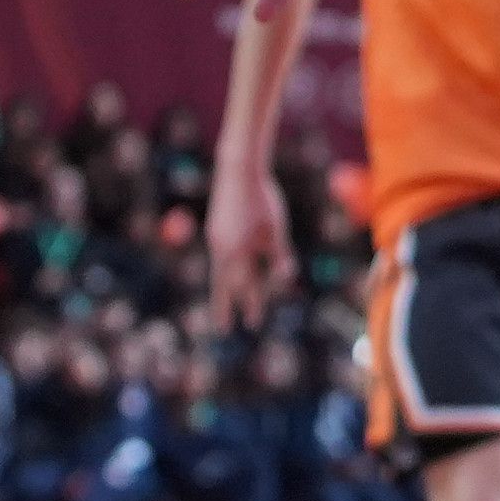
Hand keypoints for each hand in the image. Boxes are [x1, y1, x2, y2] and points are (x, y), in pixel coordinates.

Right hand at [205, 166, 287, 321]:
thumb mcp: (275, 227)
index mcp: (238, 250)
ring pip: (219, 273)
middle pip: (225, 285)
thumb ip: (278, 252)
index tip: (253, 323)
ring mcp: (215, 240)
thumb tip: (285, 276)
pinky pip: (219, 258)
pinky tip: (227, 275)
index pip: (246, 285)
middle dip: (225, 307)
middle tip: (223, 330)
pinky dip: (224, 271)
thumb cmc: (262, 197)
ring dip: (222, 291)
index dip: (251, 303)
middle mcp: (222, 249)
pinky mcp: (214, 231)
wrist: (237, 170)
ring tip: (221, 309)